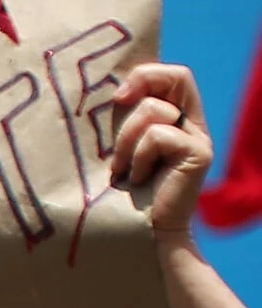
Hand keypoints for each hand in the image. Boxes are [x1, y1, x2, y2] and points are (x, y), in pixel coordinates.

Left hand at [110, 63, 212, 238]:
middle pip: (178, 76)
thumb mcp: (116, 149)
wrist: (138, 233)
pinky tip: (137, 179)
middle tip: (118, 104)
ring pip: (154, 110)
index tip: (118, 96)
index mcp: (174, 119)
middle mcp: (192, 124)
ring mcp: (198, 138)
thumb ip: (121, 122)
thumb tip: (107, 93)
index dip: (147, 74)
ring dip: (125, 140)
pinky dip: (138, 157)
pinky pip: (158, 136)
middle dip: (142, 84)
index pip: (172, 76)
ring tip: (121, 169)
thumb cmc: (117, 194)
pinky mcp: (198, 153)